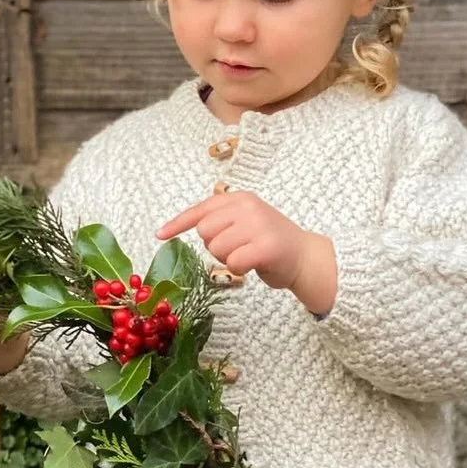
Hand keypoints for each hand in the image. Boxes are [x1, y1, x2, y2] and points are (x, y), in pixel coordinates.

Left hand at [155, 191, 312, 291]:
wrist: (306, 257)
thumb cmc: (270, 242)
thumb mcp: (245, 221)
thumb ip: (220, 219)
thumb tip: (182, 226)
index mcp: (240, 198)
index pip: (201, 209)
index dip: (178, 223)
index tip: (160, 234)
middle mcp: (248, 207)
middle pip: (204, 232)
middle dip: (214, 245)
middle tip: (237, 248)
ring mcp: (258, 225)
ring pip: (217, 248)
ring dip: (228, 259)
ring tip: (248, 255)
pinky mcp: (266, 246)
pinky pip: (233, 262)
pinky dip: (239, 269)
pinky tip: (253, 265)